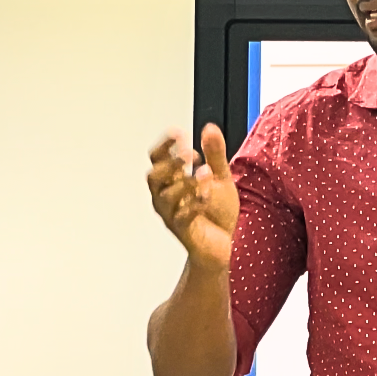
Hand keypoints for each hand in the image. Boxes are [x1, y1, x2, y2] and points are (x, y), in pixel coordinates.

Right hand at [146, 124, 238, 267]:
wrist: (222, 247)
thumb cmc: (216, 214)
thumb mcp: (220, 178)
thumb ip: (215, 154)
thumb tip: (209, 128)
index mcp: (173, 182)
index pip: (158, 160)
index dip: (165, 145)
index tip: (178, 132)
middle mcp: (167, 198)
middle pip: (154, 178)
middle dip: (170, 163)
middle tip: (190, 153)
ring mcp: (173, 215)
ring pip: (167, 197)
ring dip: (186, 182)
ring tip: (205, 171)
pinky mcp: (185, 232)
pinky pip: (182, 217)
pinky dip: (194, 204)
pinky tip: (207, 194)